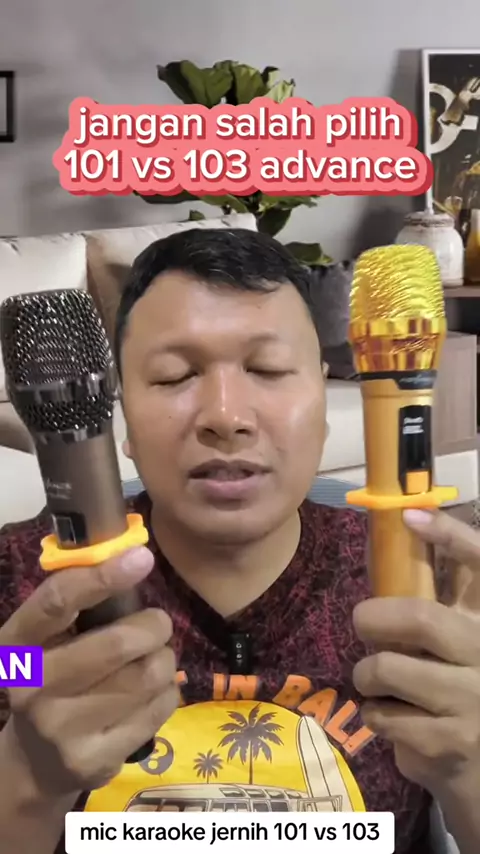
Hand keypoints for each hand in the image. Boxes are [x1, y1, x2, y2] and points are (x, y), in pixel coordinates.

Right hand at [0, 546, 178, 797]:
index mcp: (17, 646)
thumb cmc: (52, 678)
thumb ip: (79, 603)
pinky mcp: (95, 759)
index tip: (142, 558)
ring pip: (147, 675)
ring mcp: (62, 730)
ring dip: (163, 659)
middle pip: (118, 644)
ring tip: (152, 659)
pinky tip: (149, 693)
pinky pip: (159, 708)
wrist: (35, 762)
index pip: (58, 602)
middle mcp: (33, 688)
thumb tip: (134, 556)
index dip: (103, 576)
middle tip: (157, 625)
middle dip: (153, 626)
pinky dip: (167, 691)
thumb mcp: (47, 640)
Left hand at [352, 509, 479, 795]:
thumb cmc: (456, 685)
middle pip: (419, 617)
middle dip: (373, 618)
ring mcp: (472, 699)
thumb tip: (383, 534)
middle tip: (363, 623)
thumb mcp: (452, 637)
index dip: (451, 535)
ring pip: (387, 668)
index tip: (412, 516)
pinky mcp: (448, 741)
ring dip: (366, 673)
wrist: (478, 765)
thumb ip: (427, 594)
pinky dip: (373, 713)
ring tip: (375, 679)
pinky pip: (381, 713)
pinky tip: (392, 718)